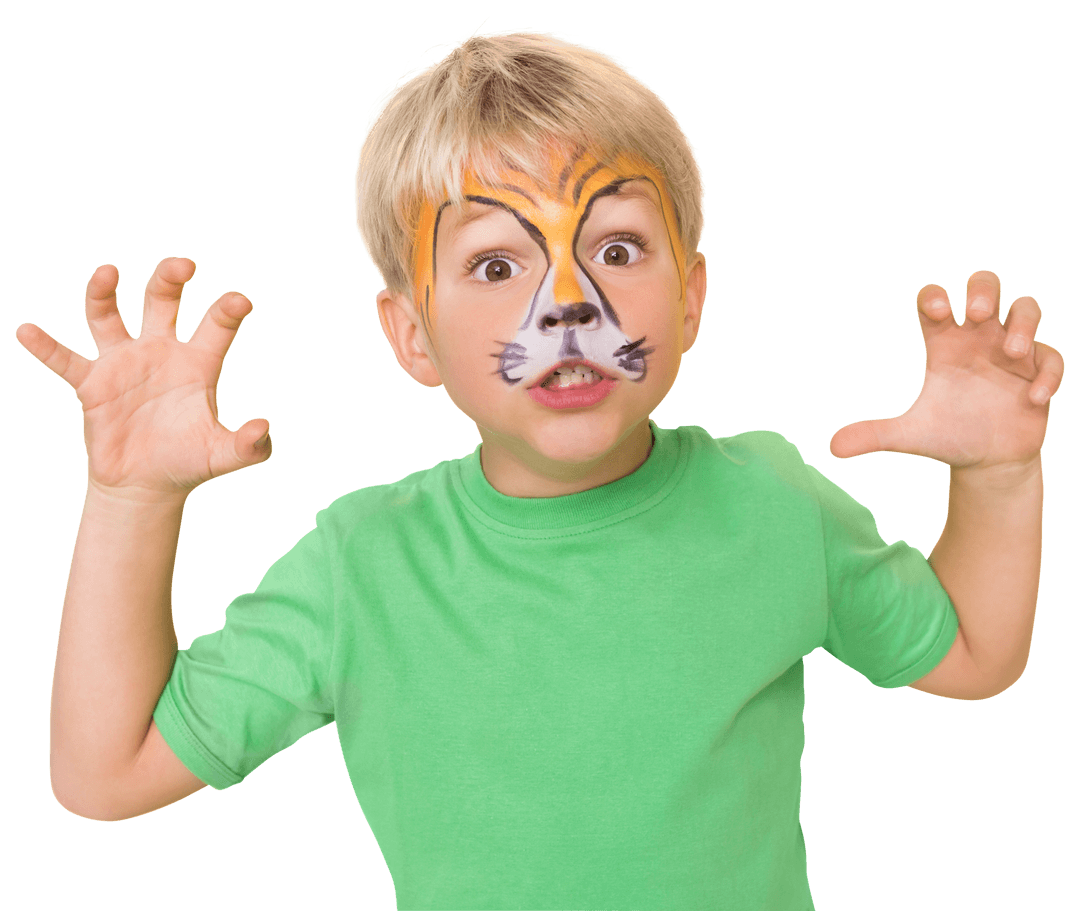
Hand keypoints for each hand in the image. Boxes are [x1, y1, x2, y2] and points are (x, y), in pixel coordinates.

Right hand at [15, 257, 271, 501]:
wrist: (145, 486)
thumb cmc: (189, 463)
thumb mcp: (223, 455)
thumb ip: (250, 446)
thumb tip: (263, 428)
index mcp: (199, 362)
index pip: (217, 325)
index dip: (227, 310)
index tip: (239, 301)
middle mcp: (161, 351)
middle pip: (161, 301)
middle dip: (169, 279)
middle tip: (182, 264)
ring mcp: (124, 363)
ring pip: (108, 317)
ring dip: (103, 293)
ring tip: (107, 271)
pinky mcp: (92, 384)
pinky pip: (64, 360)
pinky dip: (46, 347)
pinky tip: (27, 331)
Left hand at [829, 270, 1063, 478]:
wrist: (987, 461)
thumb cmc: (947, 437)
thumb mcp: (909, 436)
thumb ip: (874, 435)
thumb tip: (832, 447)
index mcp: (944, 344)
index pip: (935, 302)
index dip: (934, 296)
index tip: (936, 310)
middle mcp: (978, 339)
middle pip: (985, 286)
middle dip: (983, 290)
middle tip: (977, 314)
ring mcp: (1012, 352)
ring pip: (1027, 309)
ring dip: (1022, 323)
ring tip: (1012, 354)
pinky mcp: (1040, 371)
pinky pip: (1051, 356)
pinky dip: (1047, 373)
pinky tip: (1033, 399)